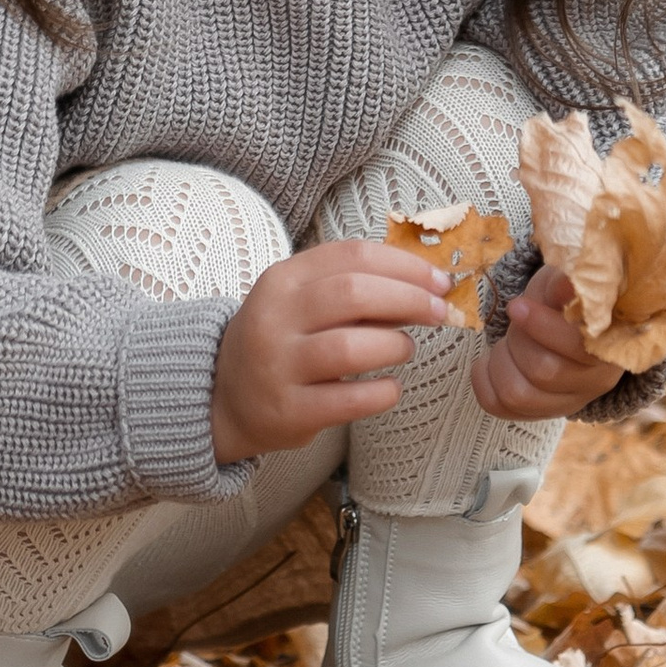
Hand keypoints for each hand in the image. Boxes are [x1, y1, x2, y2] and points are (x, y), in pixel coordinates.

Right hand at [211, 239, 451, 460]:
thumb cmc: (281, 341)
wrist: (225, 397)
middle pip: (354, 294)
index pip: (353, 255)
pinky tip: (389, 388)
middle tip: (440, 313)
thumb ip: (352, 287)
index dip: (406, 265)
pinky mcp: (289, 410)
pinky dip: (382, 393)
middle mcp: (275, 317)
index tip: (440, 281)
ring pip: (350, 347)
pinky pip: (349, 400)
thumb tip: (425, 286)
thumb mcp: (300, 301)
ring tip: (404, 349)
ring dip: (394, 345)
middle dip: (410, 300)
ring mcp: (278, 365)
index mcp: (283, 279)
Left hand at [470, 269, 619, 422]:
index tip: (515, 306)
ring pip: (519, 394)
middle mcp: (597, 381)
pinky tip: (489, 361)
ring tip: (503, 342)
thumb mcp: (563, 283)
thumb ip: (563, 284)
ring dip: (500, 361)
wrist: (560, 323)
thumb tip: (565, 286)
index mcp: (610, 345)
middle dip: (518, 340)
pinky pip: (499, 407)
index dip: (542, 327)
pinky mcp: (541, 413)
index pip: (577, 347)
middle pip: (544, 372)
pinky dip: (484, 380)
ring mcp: (570, 403)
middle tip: (515, 318)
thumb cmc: (563, 300)